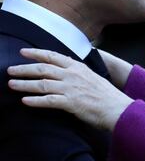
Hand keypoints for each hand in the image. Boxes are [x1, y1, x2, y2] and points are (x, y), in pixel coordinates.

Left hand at [7, 48, 133, 130]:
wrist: (118, 108)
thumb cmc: (107, 95)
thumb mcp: (93, 77)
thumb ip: (79, 72)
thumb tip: (68, 66)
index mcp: (78, 67)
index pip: (53, 56)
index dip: (36, 53)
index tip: (23, 52)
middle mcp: (73, 75)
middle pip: (43, 69)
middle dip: (24, 68)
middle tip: (10, 70)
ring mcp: (71, 88)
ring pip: (42, 84)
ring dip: (24, 84)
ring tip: (11, 85)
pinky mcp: (71, 103)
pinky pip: (48, 100)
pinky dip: (35, 101)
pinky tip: (25, 101)